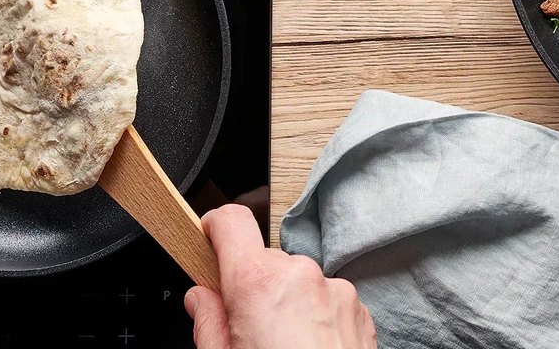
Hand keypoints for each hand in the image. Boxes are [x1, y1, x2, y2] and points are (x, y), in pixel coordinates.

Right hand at [183, 204, 375, 348]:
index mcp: (258, 283)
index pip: (230, 222)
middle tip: (248, 329)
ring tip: (284, 347)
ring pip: (298, 282)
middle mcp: (300, 275)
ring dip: (288, 304)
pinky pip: (326, 299)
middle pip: (264, 261)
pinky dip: (315, 318)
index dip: (214, 229)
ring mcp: (334, 290)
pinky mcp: (357, 306)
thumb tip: (200, 298)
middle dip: (253, 287)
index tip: (208, 241)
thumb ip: (208, 322)